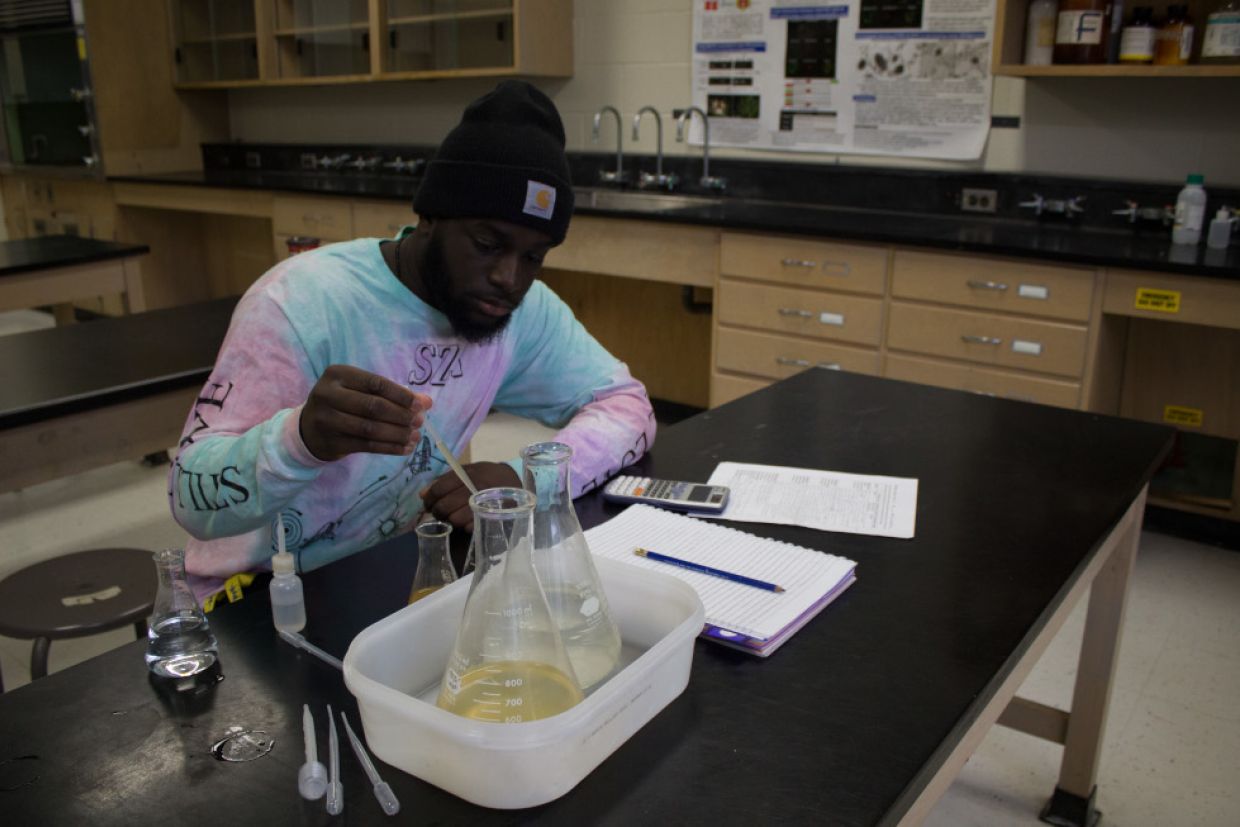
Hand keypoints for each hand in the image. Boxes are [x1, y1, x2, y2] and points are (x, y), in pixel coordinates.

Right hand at [299, 365, 431, 460]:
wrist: (309, 427)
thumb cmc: (343, 402)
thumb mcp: (361, 390)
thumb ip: (392, 393)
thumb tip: (427, 401)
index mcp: (338, 374)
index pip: (375, 383)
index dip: (400, 395)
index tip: (420, 405)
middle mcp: (328, 394)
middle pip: (373, 406)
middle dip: (401, 415)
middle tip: (419, 422)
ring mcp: (327, 419)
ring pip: (370, 429)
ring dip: (397, 434)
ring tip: (415, 437)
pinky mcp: (331, 442)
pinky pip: (366, 446)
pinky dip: (389, 447)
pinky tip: (405, 448)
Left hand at [421, 462, 521, 530]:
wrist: (516, 482)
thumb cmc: (487, 476)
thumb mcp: (468, 470)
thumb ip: (444, 480)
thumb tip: (423, 494)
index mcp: (468, 474)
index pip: (439, 488)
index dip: (429, 498)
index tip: (428, 503)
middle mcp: (475, 488)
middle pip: (444, 506)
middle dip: (437, 512)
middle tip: (439, 512)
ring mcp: (484, 504)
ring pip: (454, 519)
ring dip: (450, 520)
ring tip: (452, 517)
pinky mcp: (491, 518)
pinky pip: (469, 527)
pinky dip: (464, 526)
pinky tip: (465, 522)